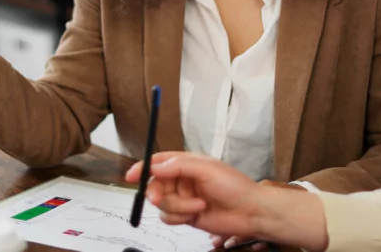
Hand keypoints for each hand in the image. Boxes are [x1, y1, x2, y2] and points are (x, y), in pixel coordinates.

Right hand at [126, 152, 329, 251]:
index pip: (158, 162)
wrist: (249, 212)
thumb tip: (155, 166)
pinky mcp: (186, 215)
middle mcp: (183, 180)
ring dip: (177, 206)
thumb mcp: (206, 169)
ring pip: (162, 204)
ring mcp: (184, 198)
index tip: (131, 176)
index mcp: (187, 163)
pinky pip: (168, 218)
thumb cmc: (235, 186)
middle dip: (158, 193)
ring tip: (198, 206)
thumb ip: (178, 166)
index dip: (143, 167)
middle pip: (155, 185)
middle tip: (160, 198)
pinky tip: (195, 214)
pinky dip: (179, 217)